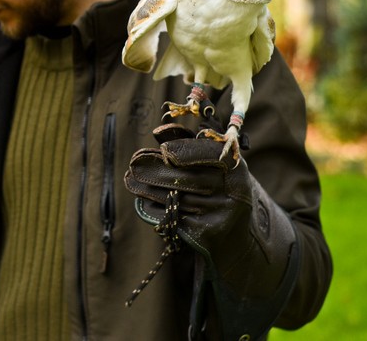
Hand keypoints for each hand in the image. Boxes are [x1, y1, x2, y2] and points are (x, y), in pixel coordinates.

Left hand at [125, 124, 253, 272]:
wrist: (235, 230)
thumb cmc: (218, 184)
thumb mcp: (212, 162)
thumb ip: (187, 144)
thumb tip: (159, 132)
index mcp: (235, 168)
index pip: (209, 155)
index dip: (184, 150)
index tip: (163, 149)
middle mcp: (232, 192)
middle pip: (188, 178)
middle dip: (157, 171)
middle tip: (134, 164)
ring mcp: (219, 215)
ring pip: (177, 198)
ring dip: (149, 189)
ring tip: (130, 179)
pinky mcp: (206, 234)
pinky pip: (174, 217)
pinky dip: (156, 208)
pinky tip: (143, 200)